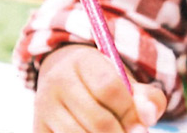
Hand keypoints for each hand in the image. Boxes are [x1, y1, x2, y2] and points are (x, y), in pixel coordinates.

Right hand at [34, 44, 166, 132]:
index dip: (130, 111)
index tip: (141, 126)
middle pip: (97, 120)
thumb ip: (146, 96)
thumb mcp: (126, 79)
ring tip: (117, 132)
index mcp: (82, 61)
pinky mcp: (38, 129)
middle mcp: (58, 82)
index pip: (110, 88)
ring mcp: (44, 108)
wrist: (63, 77)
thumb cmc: (104, 80)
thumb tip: (149, 116)